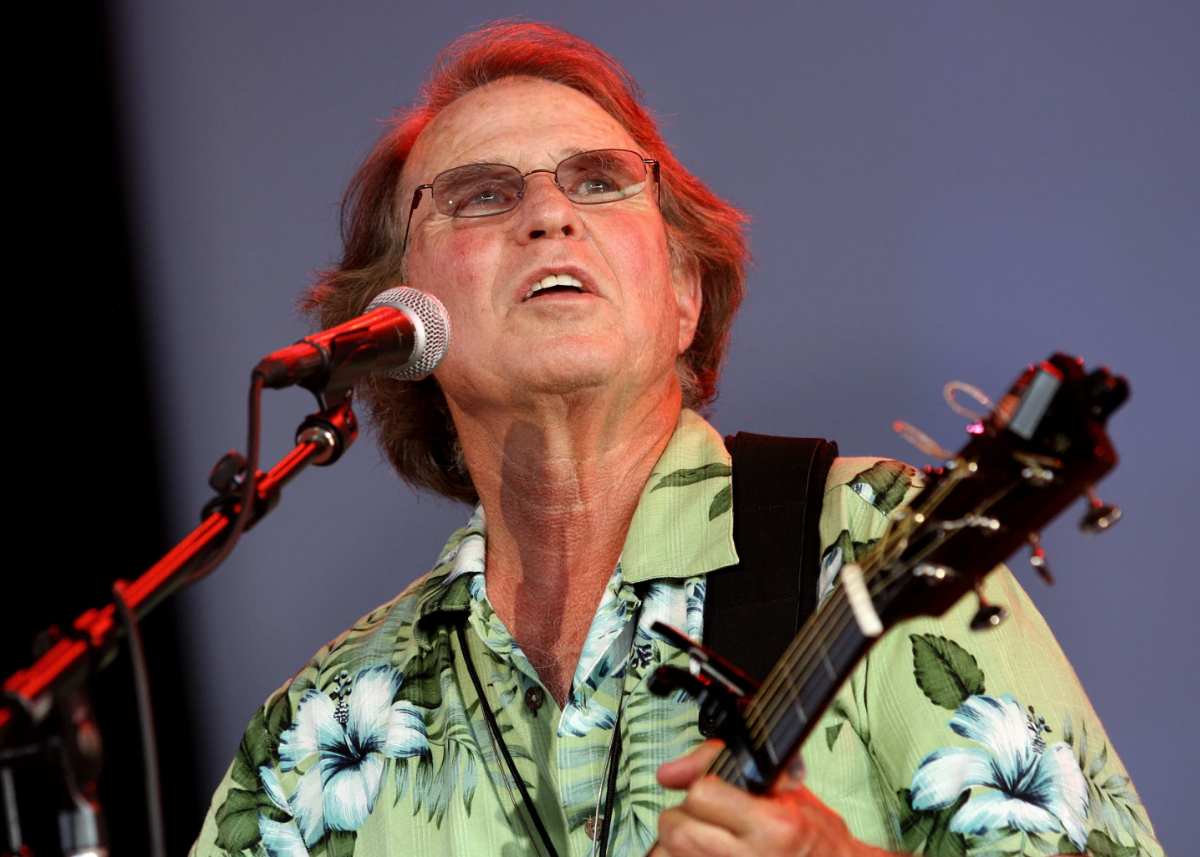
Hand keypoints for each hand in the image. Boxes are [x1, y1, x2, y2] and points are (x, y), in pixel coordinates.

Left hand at [652, 740, 891, 856]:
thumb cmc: (813, 834)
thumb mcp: (783, 786)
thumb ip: (725, 768)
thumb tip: (668, 773)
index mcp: (773, 826)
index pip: (701, 793)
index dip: (700, 786)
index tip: (711, 789)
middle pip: (677, 830)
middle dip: (681, 818)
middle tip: (702, 817)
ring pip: (671, 854)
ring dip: (679, 843)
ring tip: (705, 838)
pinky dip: (685, 855)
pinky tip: (706, 851)